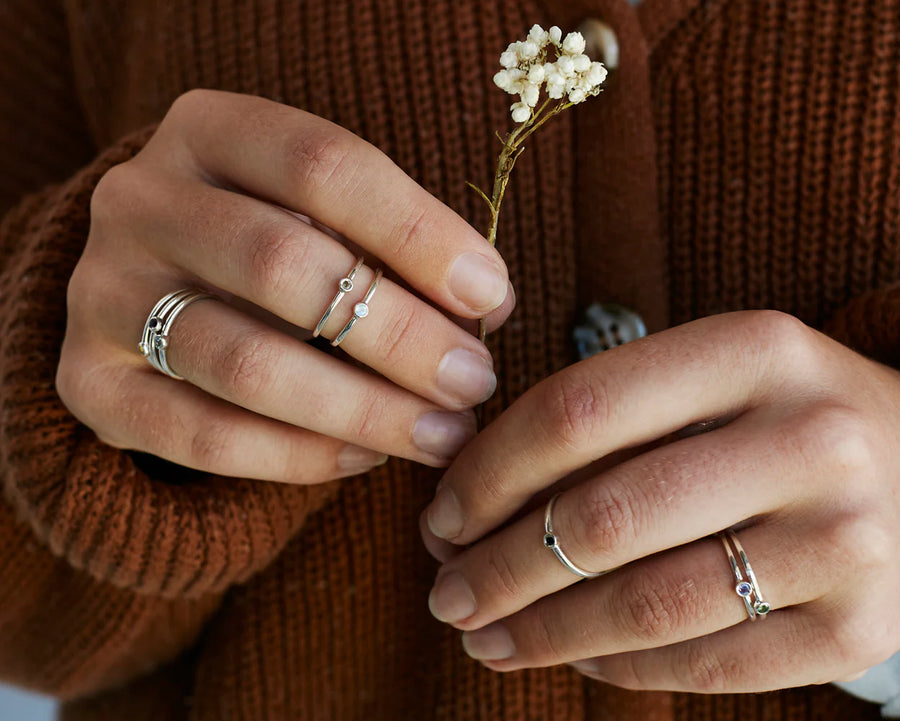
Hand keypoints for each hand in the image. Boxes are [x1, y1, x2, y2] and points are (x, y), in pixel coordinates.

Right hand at [57, 89, 512, 482]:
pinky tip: (368, 457)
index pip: (324, 163)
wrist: (153, 289)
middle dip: (401, 337)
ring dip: (364, 410)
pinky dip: (301, 457)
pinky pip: (204, 437)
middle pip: (283, 265)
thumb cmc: (271, 243)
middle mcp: (140, 200)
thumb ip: (395, 247)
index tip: (492, 296)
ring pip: (246, 362)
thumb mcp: (324, 215)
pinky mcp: (89, 383)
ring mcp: (103, 292)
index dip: (419, 232)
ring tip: (442, 434)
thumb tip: (488, 307)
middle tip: (474, 383)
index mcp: (208, 130)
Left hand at [421, 311, 899, 691]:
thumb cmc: (781, 421)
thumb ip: (606, 421)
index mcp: (755, 350)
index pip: (579, 410)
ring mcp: (846, 538)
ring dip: (542, 632)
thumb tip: (468, 501)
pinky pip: (704, 664)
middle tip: (445, 592)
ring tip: (485, 638)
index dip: (489, 472)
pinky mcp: (862, 627)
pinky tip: (574, 656)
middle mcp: (810, 438)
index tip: (441, 515)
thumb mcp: (711, 381)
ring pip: (646, 604)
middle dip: (499, 568)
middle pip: (604, 519)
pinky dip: (619, 668)